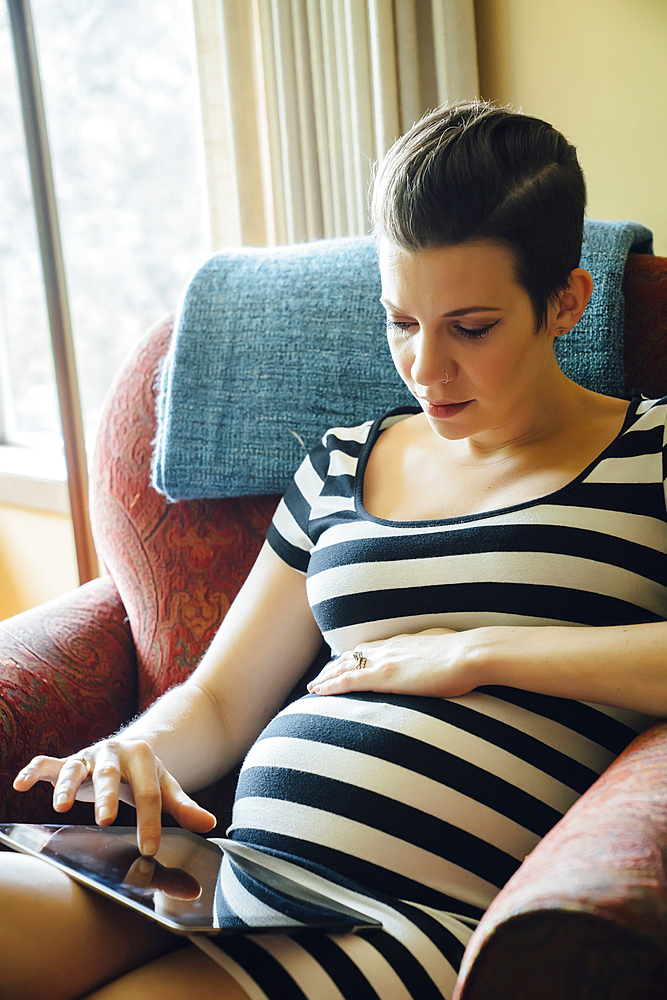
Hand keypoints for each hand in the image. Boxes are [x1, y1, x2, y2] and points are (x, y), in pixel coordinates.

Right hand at [13, 739, 215, 855]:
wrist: (131, 749)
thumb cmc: (148, 776)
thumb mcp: (167, 787)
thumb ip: (185, 807)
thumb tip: (211, 825)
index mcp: (142, 757)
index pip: (148, 793)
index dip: (150, 822)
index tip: (150, 849)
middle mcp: (113, 753)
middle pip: (110, 776)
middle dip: (107, 798)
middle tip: (107, 820)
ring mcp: (89, 757)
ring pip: (76, 768)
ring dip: (66, 786)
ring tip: (60, 807)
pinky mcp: (68, 762)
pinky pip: (47, 763)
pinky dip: (33, 771)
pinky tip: (21, 784)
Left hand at [307, 628, 481, 698]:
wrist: (470, 655)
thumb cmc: (468, 655)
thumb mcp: (449, 651)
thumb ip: (438, 656)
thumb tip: (443, 662)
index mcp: (405, 642)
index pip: (372, 648)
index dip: (355, 656)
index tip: (343, 661)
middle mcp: (390, 648)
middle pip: (353, 655)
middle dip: (334, 666)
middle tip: (320, 677)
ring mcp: (385, 660)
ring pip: (344, 667)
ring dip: (326, 677)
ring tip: (313, 687)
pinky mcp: (384, 676)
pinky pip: (348, 681)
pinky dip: (330, 686)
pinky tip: (317, 692)